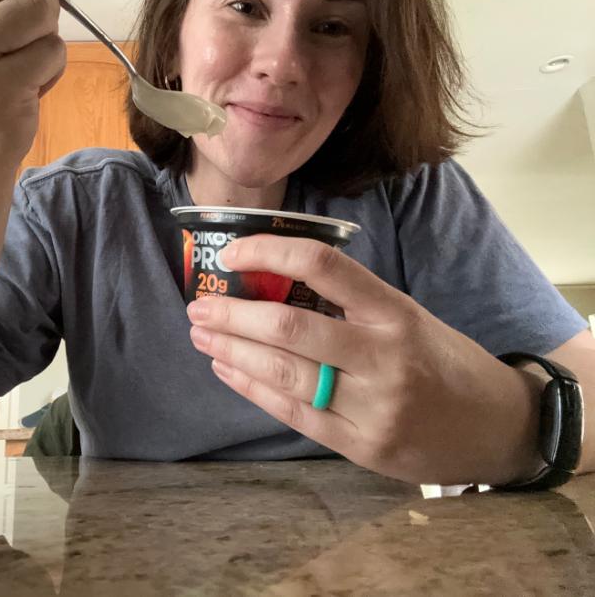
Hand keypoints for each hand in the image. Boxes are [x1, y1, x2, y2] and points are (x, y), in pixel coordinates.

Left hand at [187, 235, 543, 485]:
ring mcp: (374, 405)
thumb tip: (270, 286)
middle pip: (290, 327)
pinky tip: (227, 370)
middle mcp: (385, 356)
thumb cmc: (443, 362)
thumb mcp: (408, 318)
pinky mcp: (362, 446)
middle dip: (233, 316)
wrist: (500, 428)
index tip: (232, 253)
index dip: (270, 252)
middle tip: (198, 306)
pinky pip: (294, 413)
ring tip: (202, 336)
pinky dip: (252, 388)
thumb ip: (349, 306)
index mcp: (396, 312)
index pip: (324, 265)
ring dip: (232, 351)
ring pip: (284, 373)